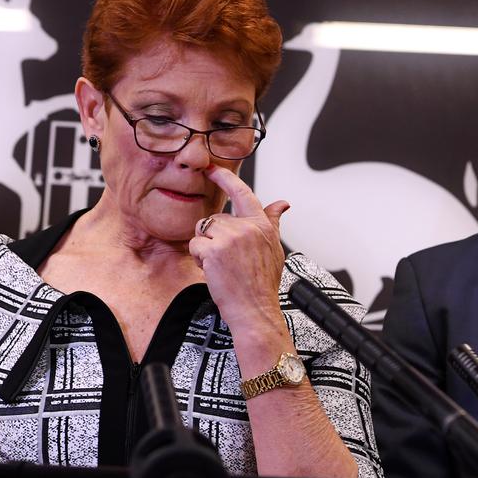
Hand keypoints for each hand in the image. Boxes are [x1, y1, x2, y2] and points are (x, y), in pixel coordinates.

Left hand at [189, 165, 290, 337]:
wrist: (255, 310)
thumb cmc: (262, 284)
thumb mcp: (274, 249)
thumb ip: (273, 223)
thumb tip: (282, 204)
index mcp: (261, 225)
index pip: (242, 193)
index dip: (225, 177)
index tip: (212, 168)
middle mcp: (247, 228)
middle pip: (215, 219)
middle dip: (213, 237)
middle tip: (226, 259)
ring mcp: (231, 238)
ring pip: (203, 231)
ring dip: (205, 248)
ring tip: (221, 265)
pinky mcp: (214, 250)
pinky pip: (195, 246)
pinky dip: (199, 259)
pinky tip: (213, 270)